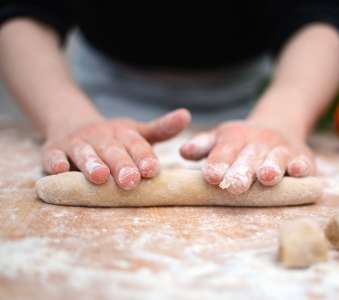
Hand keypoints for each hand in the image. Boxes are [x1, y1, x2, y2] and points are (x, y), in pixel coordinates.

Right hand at [42, 109, 190, 189]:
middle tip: (130, 181)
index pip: (136, 146)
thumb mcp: (137, 132)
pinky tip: (60, 170)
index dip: (144, 158)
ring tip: (99, 177)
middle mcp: (101, 137)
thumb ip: (161, 129)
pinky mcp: (54, 150)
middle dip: (122, 166)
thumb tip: (187, 115)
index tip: (152, 170)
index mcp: (124, 134)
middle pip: (113, 152)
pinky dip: (56, 163)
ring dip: (91, 165)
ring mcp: (77, 144)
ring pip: (85, 154)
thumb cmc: (113, 139)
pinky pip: (53, 156)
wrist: (72, 125)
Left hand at [180, 120, 315, 193]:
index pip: (225, 151)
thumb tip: (183, 151)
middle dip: (242, 172)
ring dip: (272, 167)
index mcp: (235, 138)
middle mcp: (258, 143)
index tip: (211, 176)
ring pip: (276, 159)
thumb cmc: (241, 142)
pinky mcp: (302, 158)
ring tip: (266, 178)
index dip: (218, 163)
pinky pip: (302, 162)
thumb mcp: (221, 139)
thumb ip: (203, 146)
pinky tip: (297, 171)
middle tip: (234, 186)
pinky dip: (300, 167)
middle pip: (249, 158)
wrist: (280, 126)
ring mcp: (281, 150)